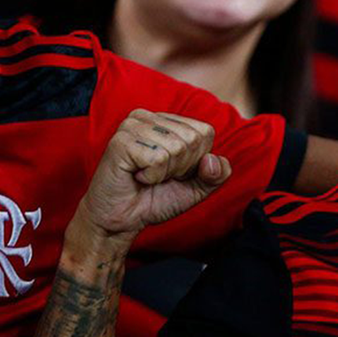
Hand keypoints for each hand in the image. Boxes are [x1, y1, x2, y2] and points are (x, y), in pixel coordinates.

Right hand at [72, 109, 231, 248]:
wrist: (122, 220)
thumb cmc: (155, 199)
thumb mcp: (197, 188)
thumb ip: (217, 174)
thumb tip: (213, 159)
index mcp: (168, 121)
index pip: (205, 132)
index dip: (196, 160)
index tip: (174, 171)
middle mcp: (149, 118)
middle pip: (192, 139)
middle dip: (181, 167)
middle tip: (158, 175)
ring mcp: (132, 127)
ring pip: (176, 148)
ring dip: (165, 172)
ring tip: (146, 176)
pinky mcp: (121, 142)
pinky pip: (157, 159)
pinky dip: (152, 176)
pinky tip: (137, 176)